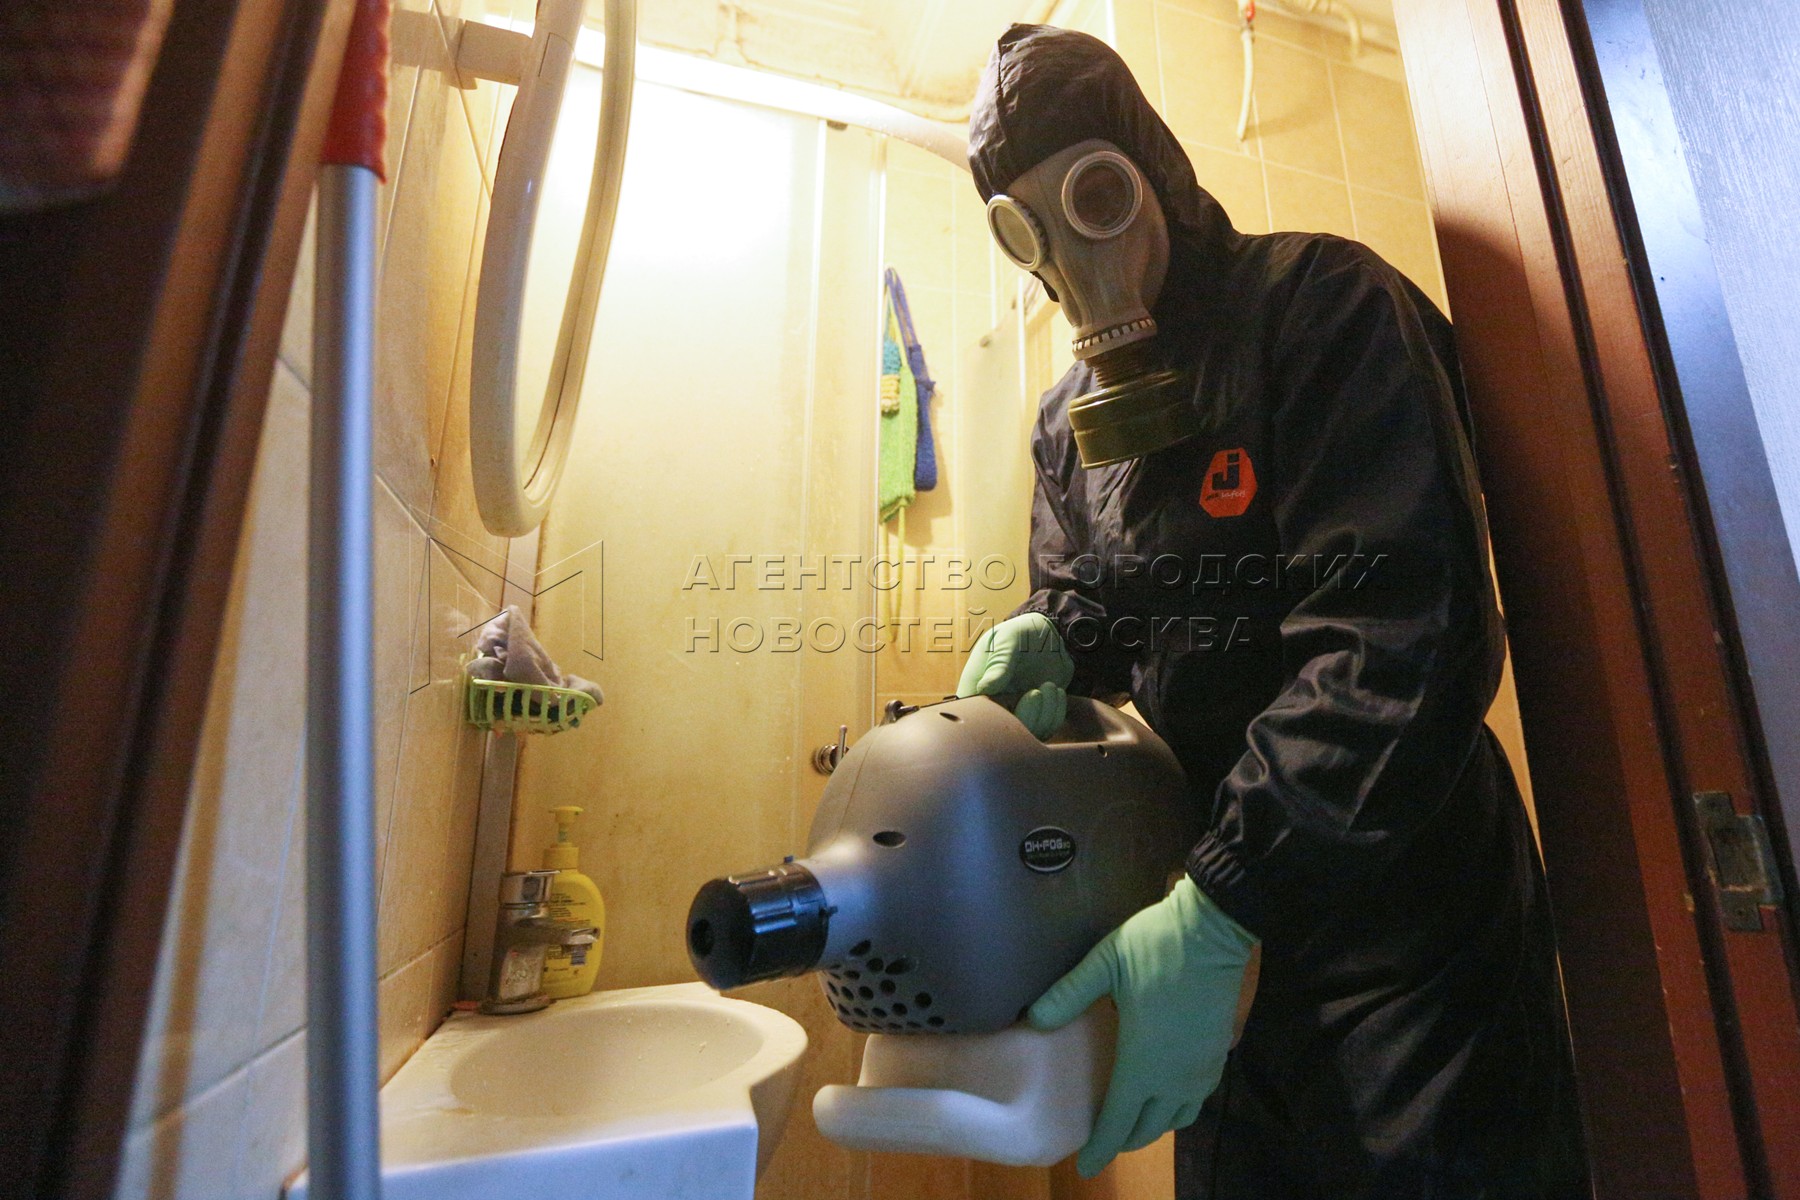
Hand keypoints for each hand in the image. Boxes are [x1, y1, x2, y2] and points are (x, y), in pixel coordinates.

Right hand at [957, 613, 1074, 738]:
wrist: (1046, 633)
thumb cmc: (1019, 633)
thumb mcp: (1006, 642)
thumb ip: (998, 664)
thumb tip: (984, 688)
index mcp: (978, 688)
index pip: (974, 716)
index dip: (990, 721)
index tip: (1011, 702)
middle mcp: (996, 705)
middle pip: (1004, 733)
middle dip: (1025, 717)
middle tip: (1035, 692)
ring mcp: (1018, 712)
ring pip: (1028, 734)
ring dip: (1044, 714)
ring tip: (1048, 686)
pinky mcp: (1038, 714)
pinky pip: (1046, 728)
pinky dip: (1055, 713)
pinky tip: (1056, 691)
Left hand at [1027, 877, 1254, 1176]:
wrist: (1214, 930)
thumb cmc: (1155, 946)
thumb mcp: (1103, 963)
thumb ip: (1068, 994)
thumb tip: (1033, 1019)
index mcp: (1144, 1062)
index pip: (1118, 1121)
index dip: (1100, 1147)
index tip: (1085, 1166)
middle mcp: (1175, 1077)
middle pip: (1148, 1128)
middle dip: (1123, 1140)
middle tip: (1102, 1141)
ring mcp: (1200, 1070)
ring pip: (1176, 1118)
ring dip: (1152, 1127)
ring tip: (1131, 1121)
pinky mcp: (1217, 1056)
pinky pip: (1196, 1100)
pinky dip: (1176, 1109)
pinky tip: (1164, 1095)